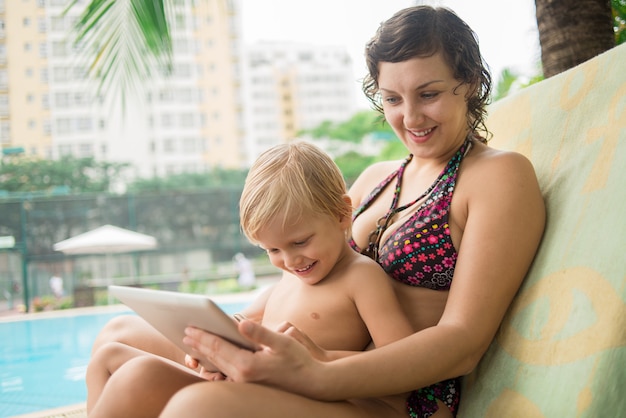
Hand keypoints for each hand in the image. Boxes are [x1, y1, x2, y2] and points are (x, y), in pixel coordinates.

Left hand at [183, 320, 324, 396]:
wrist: (312, 384)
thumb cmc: (299, 361)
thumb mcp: (283, 342)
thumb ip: (260, 332)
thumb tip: (239, 322)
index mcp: (248, 365)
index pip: (218, 348)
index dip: (203, 336)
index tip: (190, 327)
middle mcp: (243, 377)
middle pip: (214, 357)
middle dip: (199, 344)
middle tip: (186, 332)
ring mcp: (245, 384)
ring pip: (219, 366)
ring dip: (205, 354)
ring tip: (195, 345)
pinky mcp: (250, 386)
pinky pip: (226, 373)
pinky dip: (216, 363)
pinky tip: (213, 358)